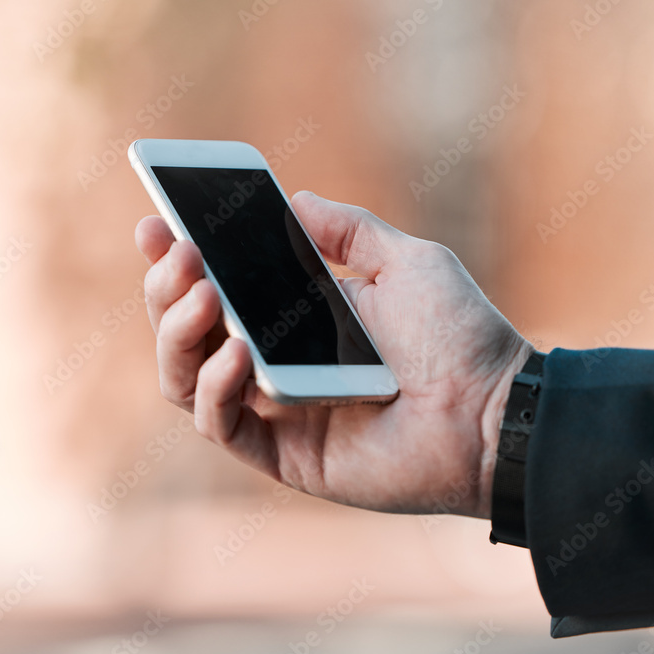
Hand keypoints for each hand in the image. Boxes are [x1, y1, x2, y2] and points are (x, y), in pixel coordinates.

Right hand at [135, 192, 532, 517]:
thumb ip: (348, 231)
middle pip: (183, 330)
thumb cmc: (460, 337)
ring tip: (202, 293)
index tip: (155, 223)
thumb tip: (294, 199)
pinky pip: (218, 423)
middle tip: (179, 251)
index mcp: (291, 319)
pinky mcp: (280, 454)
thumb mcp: (405, 262)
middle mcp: (270, 363)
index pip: (211, 288)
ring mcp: (271, 410)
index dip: (173, 260)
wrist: (499, 410)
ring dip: (177, 332)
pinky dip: (216, 386)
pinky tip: (240, 351)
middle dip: (166, 287)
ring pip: (182, 377)